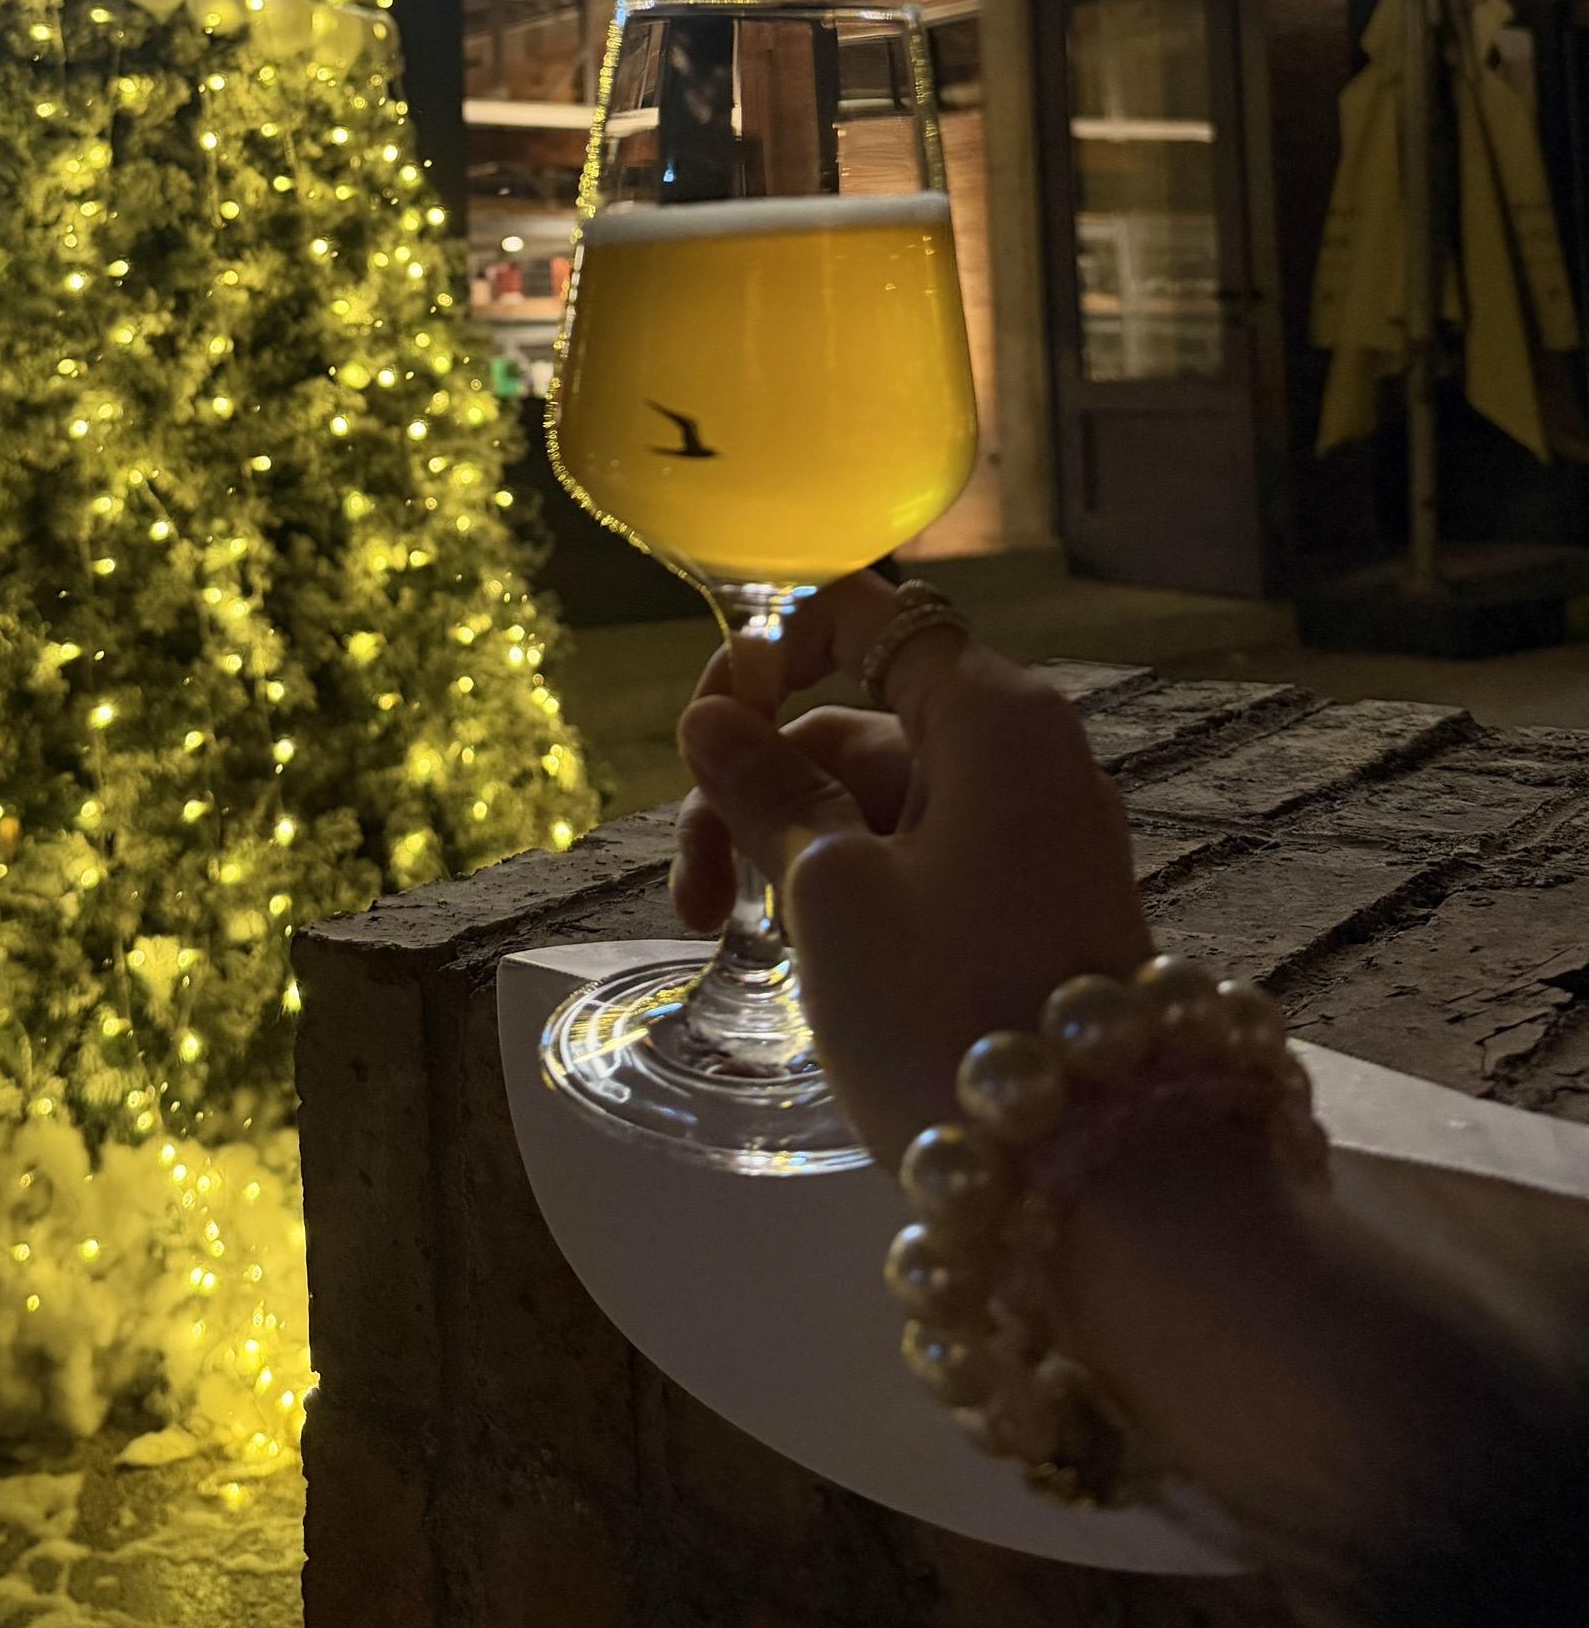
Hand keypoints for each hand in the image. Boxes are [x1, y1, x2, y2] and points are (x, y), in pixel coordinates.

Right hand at [671, 569, 1150, 1164]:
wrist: (1105, 1184)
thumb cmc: (951, 1009)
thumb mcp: (829, 895)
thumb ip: (763, 792)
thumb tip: (712, 715)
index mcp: (990, 713)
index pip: (866, 612)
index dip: (772, 647)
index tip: (706, 729)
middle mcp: (1027, 754)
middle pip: (858, 723)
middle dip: (757, 787)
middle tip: (690, 900)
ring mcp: (1037, 838)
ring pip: (879, 804)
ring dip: (791, 852)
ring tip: (733, 944)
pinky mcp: (1035, 912)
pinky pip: (921, 862)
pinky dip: (851, 891)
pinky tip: (805, 962)